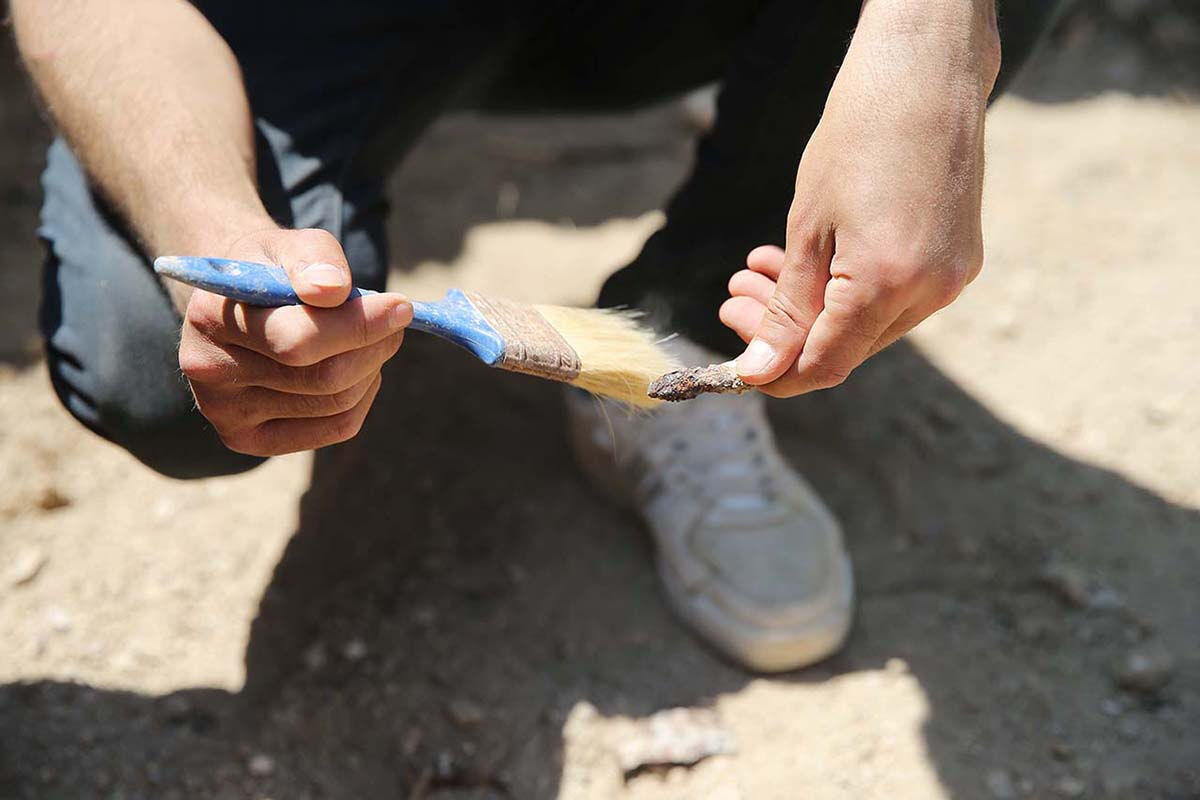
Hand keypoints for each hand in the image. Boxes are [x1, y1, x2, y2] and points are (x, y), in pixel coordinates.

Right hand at [177, 227, 410, 455]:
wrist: (235, 304)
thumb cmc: (273, 271)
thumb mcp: (290, 245)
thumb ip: (315, 259)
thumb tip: (335, 290)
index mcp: (210, 317)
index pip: (297, 340)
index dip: (359, 326)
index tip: (401, 306)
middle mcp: (209, 372)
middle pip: (324, 378)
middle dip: (374, 346)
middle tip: (395, 320)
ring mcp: (226, 414)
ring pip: (337, 404)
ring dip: (372, 368)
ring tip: (369, 338)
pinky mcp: (250, 439)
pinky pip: (336, 427)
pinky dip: (363, 396)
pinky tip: (357, 369)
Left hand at [721, 0, 1000, 396]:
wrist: (925, 72)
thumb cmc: (856, 137)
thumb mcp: (807, 227)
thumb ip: (788, 307)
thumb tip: (762, 369)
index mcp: (887, 285)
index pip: (823, 366)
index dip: (774, 372)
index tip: (735, 355)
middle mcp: (930, 292)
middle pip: (845, 347)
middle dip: (783, 331)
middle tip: (732, 298)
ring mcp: (951, 278)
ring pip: (867, 323)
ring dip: (810, 307)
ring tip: (756, 270)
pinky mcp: (959, 259)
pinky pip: (895, 296)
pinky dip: (847, 288)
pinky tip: (807, 261)